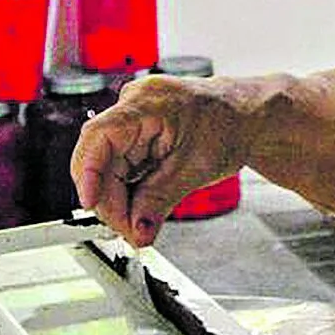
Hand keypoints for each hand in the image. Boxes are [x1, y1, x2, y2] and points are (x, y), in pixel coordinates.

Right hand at [71, 75, 246, 245]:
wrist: (246, 116)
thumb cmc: (229, 126)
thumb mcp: (196, 168)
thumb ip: (160, 200)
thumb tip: (137, 231)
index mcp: (147, 103)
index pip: (101, 135)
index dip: (88, 172)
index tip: (90, 203)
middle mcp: (133, 107)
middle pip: (99, 157)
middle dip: (108, 198)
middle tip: (128, 230)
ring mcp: (132, 121)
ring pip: (106, 167)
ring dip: (117, 200)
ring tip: (138, 226)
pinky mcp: (135, 136)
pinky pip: (119, 167)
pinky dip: (127, 192)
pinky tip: (139, 209)